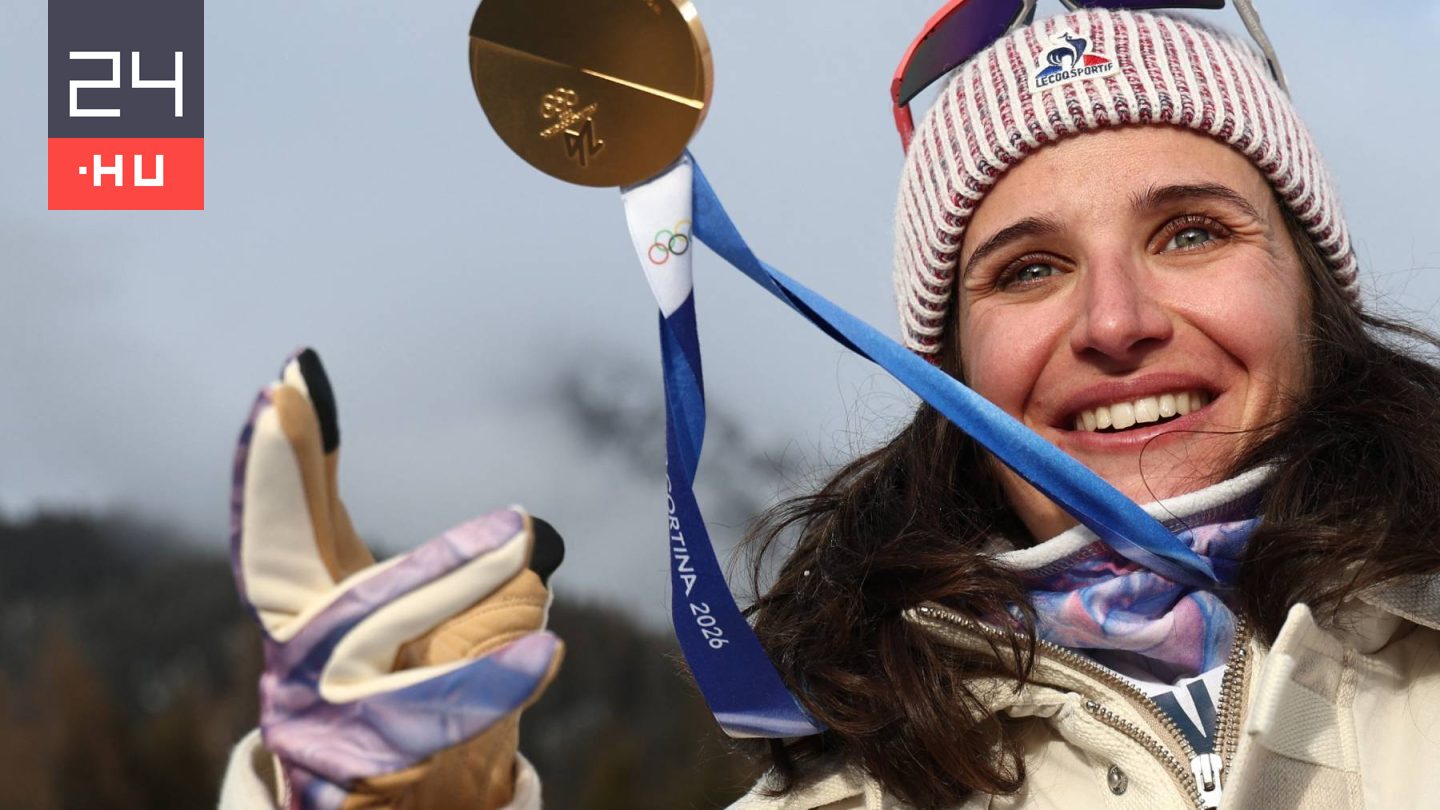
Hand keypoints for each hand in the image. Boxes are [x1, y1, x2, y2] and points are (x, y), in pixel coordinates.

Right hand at [229, 348, 563, 808]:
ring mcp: (315, 712)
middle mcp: (297, 653)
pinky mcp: (355, 767)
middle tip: (322, 410)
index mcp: (313, 604)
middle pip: (302, 565)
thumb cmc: (426, 699)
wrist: (415, 809)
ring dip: (447, 579)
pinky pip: (425, 718)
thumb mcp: (451, 624)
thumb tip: (539, 539)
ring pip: (373, 633)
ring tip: (525, 539)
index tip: (288, 381)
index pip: (291, 521)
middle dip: (309, 475)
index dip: (285, 456)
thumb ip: (480, 574)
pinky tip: (547, 650)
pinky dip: (485, 683)